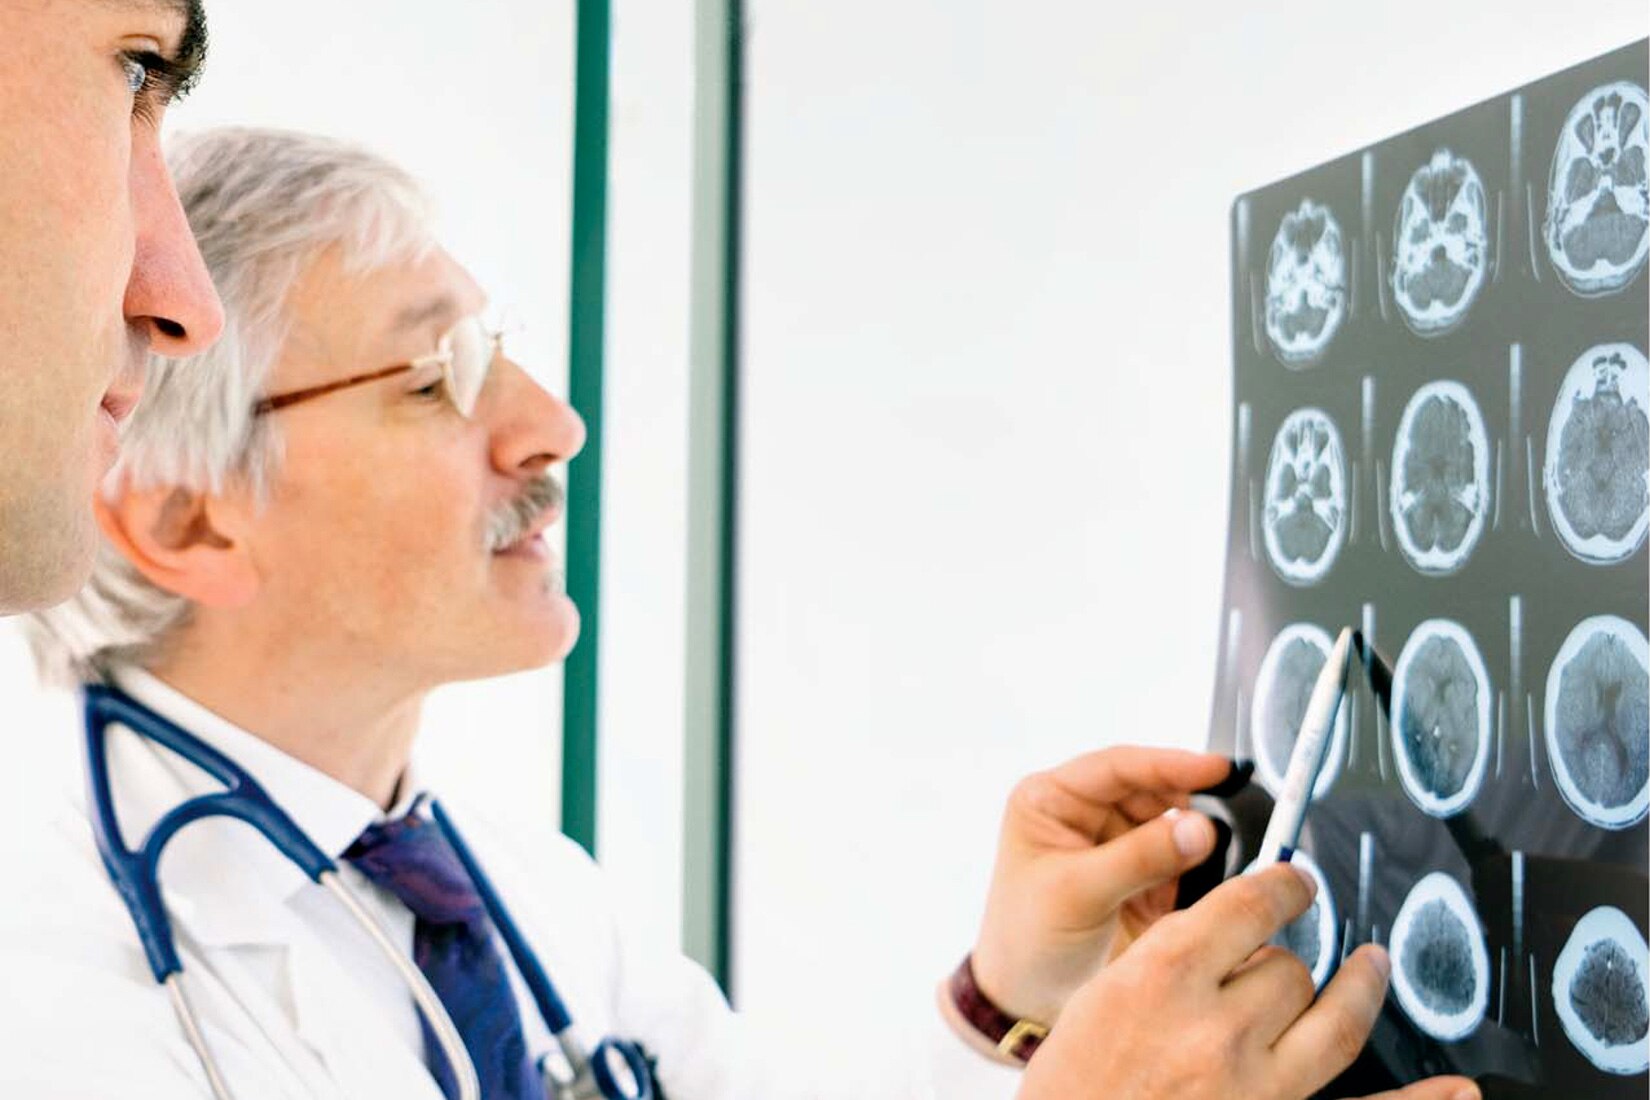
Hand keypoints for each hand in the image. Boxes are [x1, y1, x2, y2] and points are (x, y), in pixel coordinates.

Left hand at [971, 747, 1232, 1023]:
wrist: (1028, 1003)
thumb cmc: (1026, 941)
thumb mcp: (1076, 893)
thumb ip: (1138, 858)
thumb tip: (1199, 828)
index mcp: (1051, 800)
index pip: (1116, 766)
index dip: (1167, 764)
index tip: (1215, 769)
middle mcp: (1084, 815)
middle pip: (1151, 791)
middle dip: (1186, 807)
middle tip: (1217, 831)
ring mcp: (1116, 846)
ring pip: (1172, 825)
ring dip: (1194, 841)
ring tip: (1210, 861)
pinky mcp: (1143, 879)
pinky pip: (1182, 861)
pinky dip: (1198, 870)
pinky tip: (1202, 885)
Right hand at [1015, 864, 1478, 1099]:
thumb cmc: (1072, 1088)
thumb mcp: (1097, 1001)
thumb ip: (1164, 962)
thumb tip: (1227, 935)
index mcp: (1162, 976)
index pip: (1251, 904)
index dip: (1284, 886)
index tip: (1294, 882)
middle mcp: (1217, 1027)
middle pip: (1289, 967)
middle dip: (1285, 961)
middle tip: (1279, 963)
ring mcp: (1256, 1088)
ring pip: (1331, 1021)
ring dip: (1351, 994)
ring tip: (1370, 971)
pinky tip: (1459, 1091)